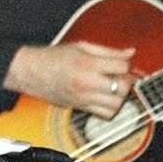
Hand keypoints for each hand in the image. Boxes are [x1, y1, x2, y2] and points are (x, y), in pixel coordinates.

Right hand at [4, 41, 134, 118]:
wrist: (31, 72)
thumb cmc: (53, 57)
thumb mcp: (81, 46)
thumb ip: (108, 51)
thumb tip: (131, 53)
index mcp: (88, 63)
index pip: (122, 66)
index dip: (126, 63)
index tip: (121, 62)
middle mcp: (87, 82)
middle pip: (123, 86)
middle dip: (125, 80)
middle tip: (118, 75)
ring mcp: (84, 97)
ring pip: (117, 103)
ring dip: (120, 95)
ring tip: (112, 87)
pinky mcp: (81, 107)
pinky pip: (106, 114)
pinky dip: (112, 108)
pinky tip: (105, 98)